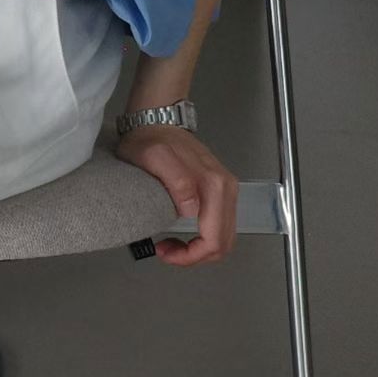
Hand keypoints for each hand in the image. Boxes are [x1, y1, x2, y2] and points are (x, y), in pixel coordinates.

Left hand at [111, 125, 238, 266]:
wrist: (157, 120)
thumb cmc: (151, 139)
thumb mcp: (154, 158)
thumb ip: (177, 181)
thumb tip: (192, 209)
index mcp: (214, 186)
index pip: (214, 239)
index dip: (191, 255)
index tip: (166, 252)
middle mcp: (226, 189)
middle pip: (225, 243)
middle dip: (196, 256)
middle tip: (168, 251)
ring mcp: (226, 190)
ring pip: (225, 237)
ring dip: (200, 249)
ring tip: (173, 244)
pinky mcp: (221, 191)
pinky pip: (220, 226)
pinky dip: (204, 238)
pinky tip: (183, 233)